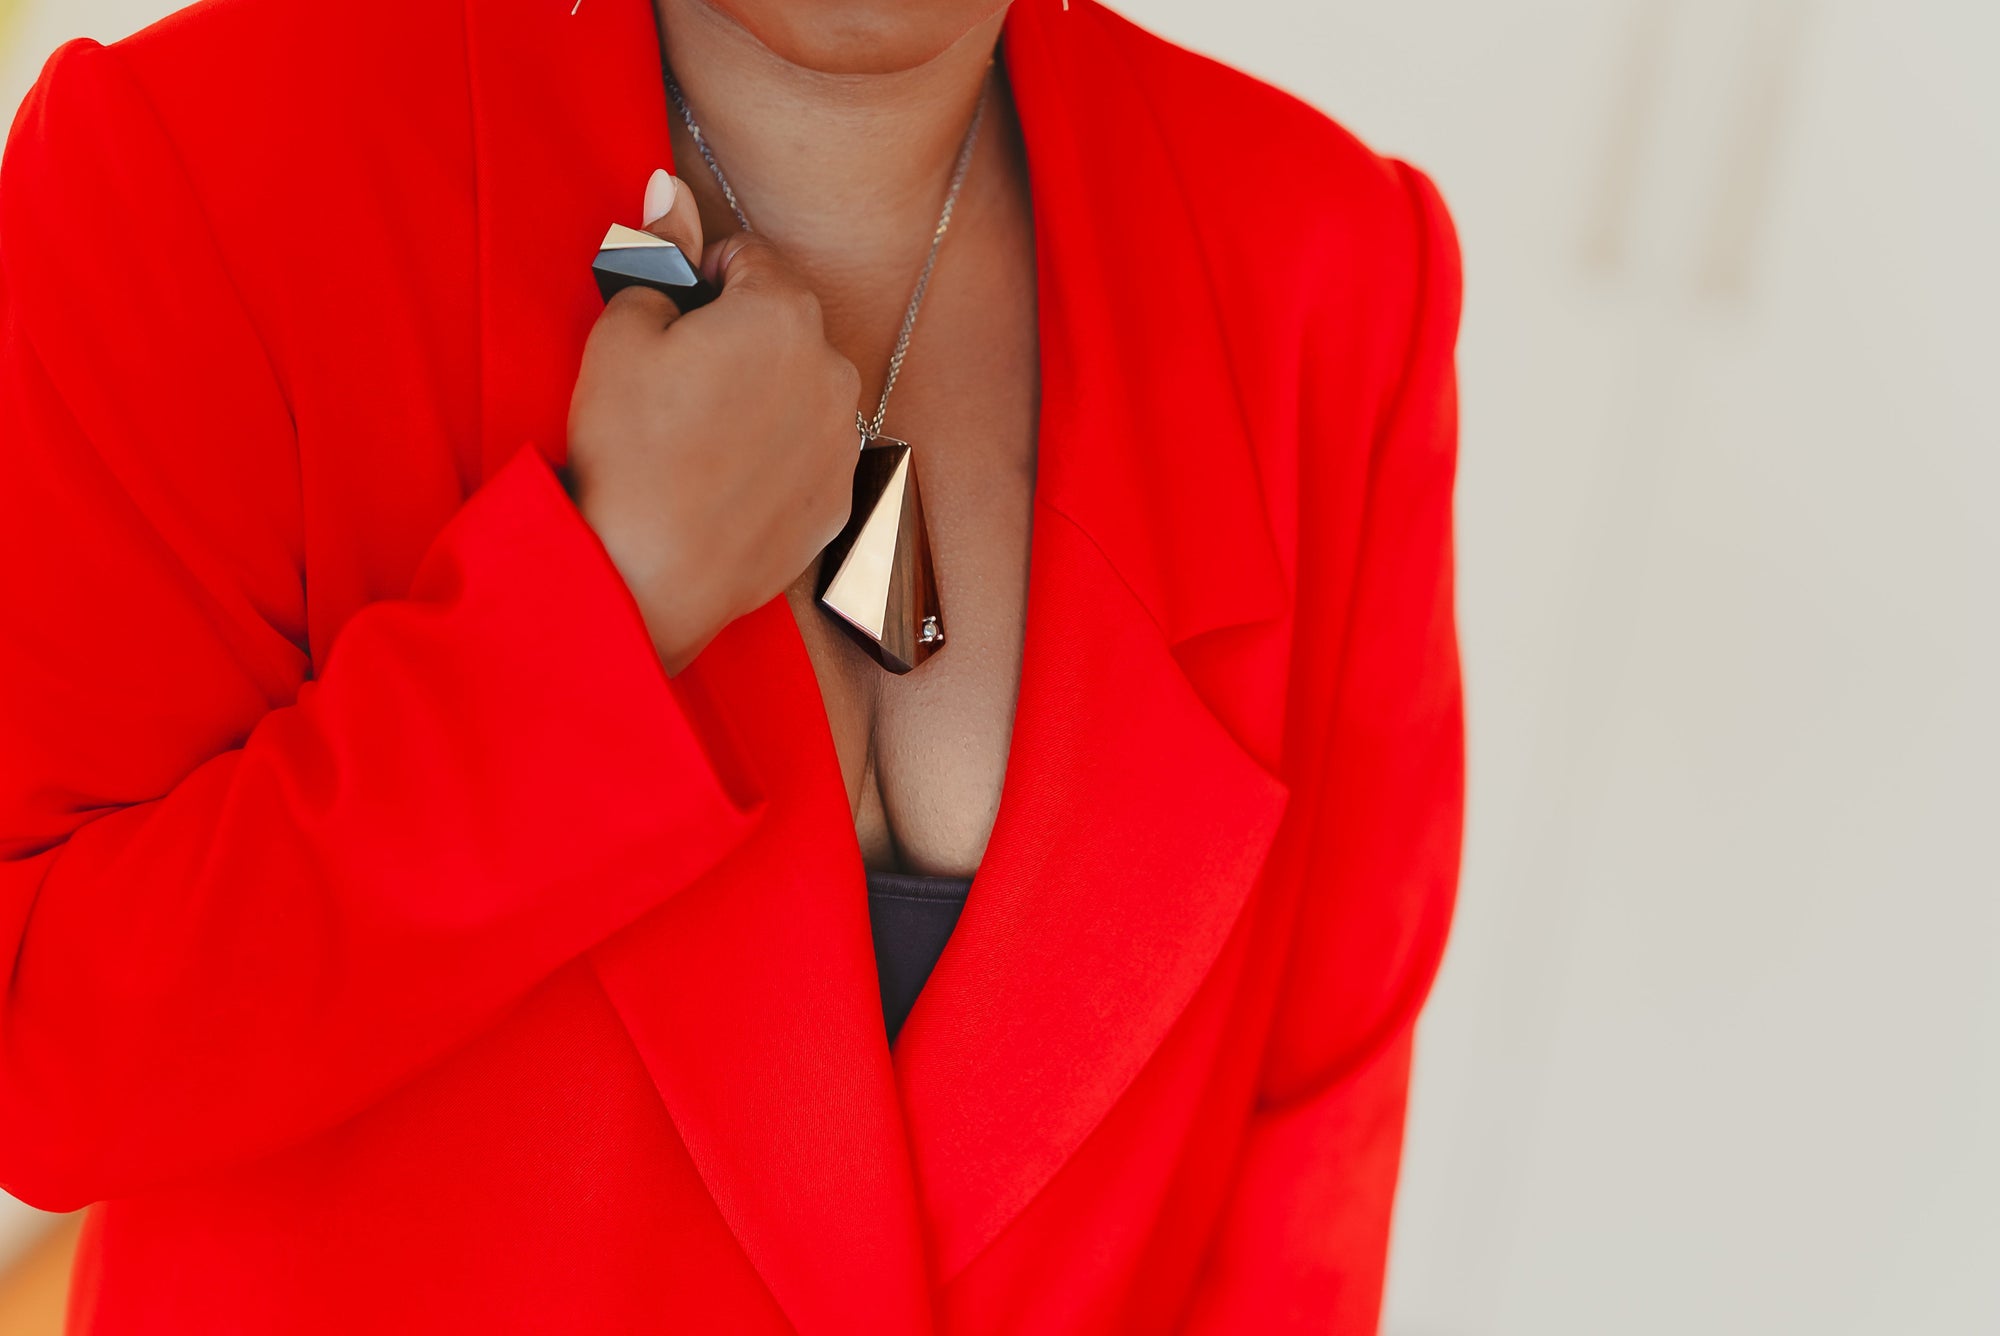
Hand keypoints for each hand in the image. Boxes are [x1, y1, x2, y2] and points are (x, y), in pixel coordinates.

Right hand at [565, 170, 861, 674]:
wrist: (648, 574)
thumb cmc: (629, 450)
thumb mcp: (620, 334)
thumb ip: (657, 256)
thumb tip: (667, 190)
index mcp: (783, 313)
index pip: (751, 258)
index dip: (704, 275)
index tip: (674, 310)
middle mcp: (833, 371)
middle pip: (787, 324)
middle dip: (741, 336)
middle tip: (679, 380)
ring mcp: (844, 441)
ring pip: (804, 390)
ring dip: (765, 395)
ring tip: (702, 437)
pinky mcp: (841, 502)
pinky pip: (810, 454)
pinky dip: (778, 456)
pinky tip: (726, 479)